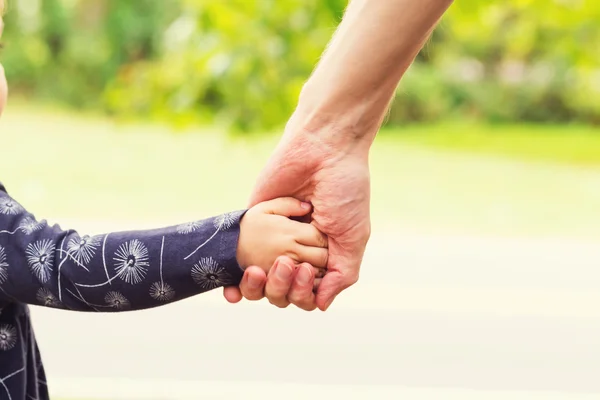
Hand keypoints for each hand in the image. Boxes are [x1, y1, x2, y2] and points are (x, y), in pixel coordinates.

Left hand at [224, 124, 370, 310]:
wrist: (322, 149)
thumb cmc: (345, 191)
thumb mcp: (353, 236)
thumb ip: (342, 274)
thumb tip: (321, 306)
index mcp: (322, 258)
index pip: (307, 295)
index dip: (303, 294)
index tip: (305, 272)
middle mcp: (298, 252)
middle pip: (282, 294)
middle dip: (283, 289)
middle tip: (288, 264)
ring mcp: (272, 241)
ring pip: (260, 284)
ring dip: (260, 287)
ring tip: (260, 269)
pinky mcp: (252, 225)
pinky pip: (237, 262)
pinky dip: (233, 284)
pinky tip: (230, 291)